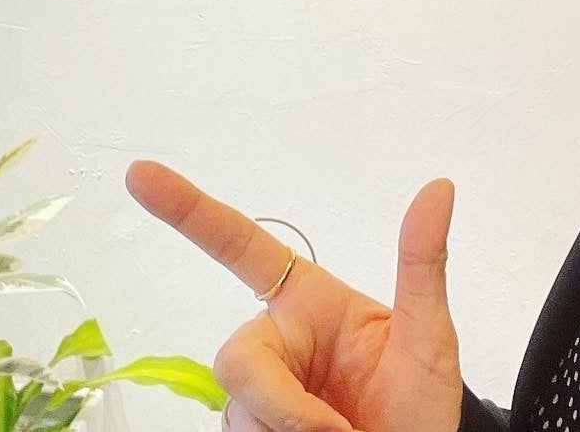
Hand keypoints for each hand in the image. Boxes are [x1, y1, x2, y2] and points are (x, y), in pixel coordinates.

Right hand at [125, 160, 464, 431]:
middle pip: (236, 357)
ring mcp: (261, 400)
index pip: (240, 245)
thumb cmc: (423, 408)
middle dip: (274, 399)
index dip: (188, 209)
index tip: (142, 174)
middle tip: (329, 431)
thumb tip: (437, 190)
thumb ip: (422, 265)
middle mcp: (277, 346)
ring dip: (286, 431)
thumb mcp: (429, 337)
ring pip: (239, 412)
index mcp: (308, 303)